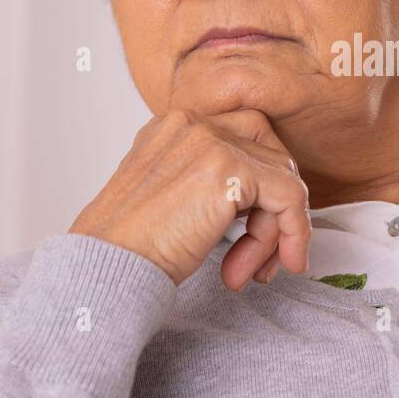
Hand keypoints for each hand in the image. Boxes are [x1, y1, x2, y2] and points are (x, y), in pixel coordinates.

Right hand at [69, 108, 310, 289]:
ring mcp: (211, 140)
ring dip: (273, 234)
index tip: (251, 240)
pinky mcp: (231, 169)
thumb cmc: (130, 249)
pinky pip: (291, 196)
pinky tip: (267, 267)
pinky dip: (293, 233)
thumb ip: (210, 183)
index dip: (260, 193)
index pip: (246, 141)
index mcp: (175, 126)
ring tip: (245, 274)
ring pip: (282, 179)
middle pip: (269, 156)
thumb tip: (269, 203)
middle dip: (272, 213)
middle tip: (255, 262)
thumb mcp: (171, 199)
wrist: (105, 268)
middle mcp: (193, 122)